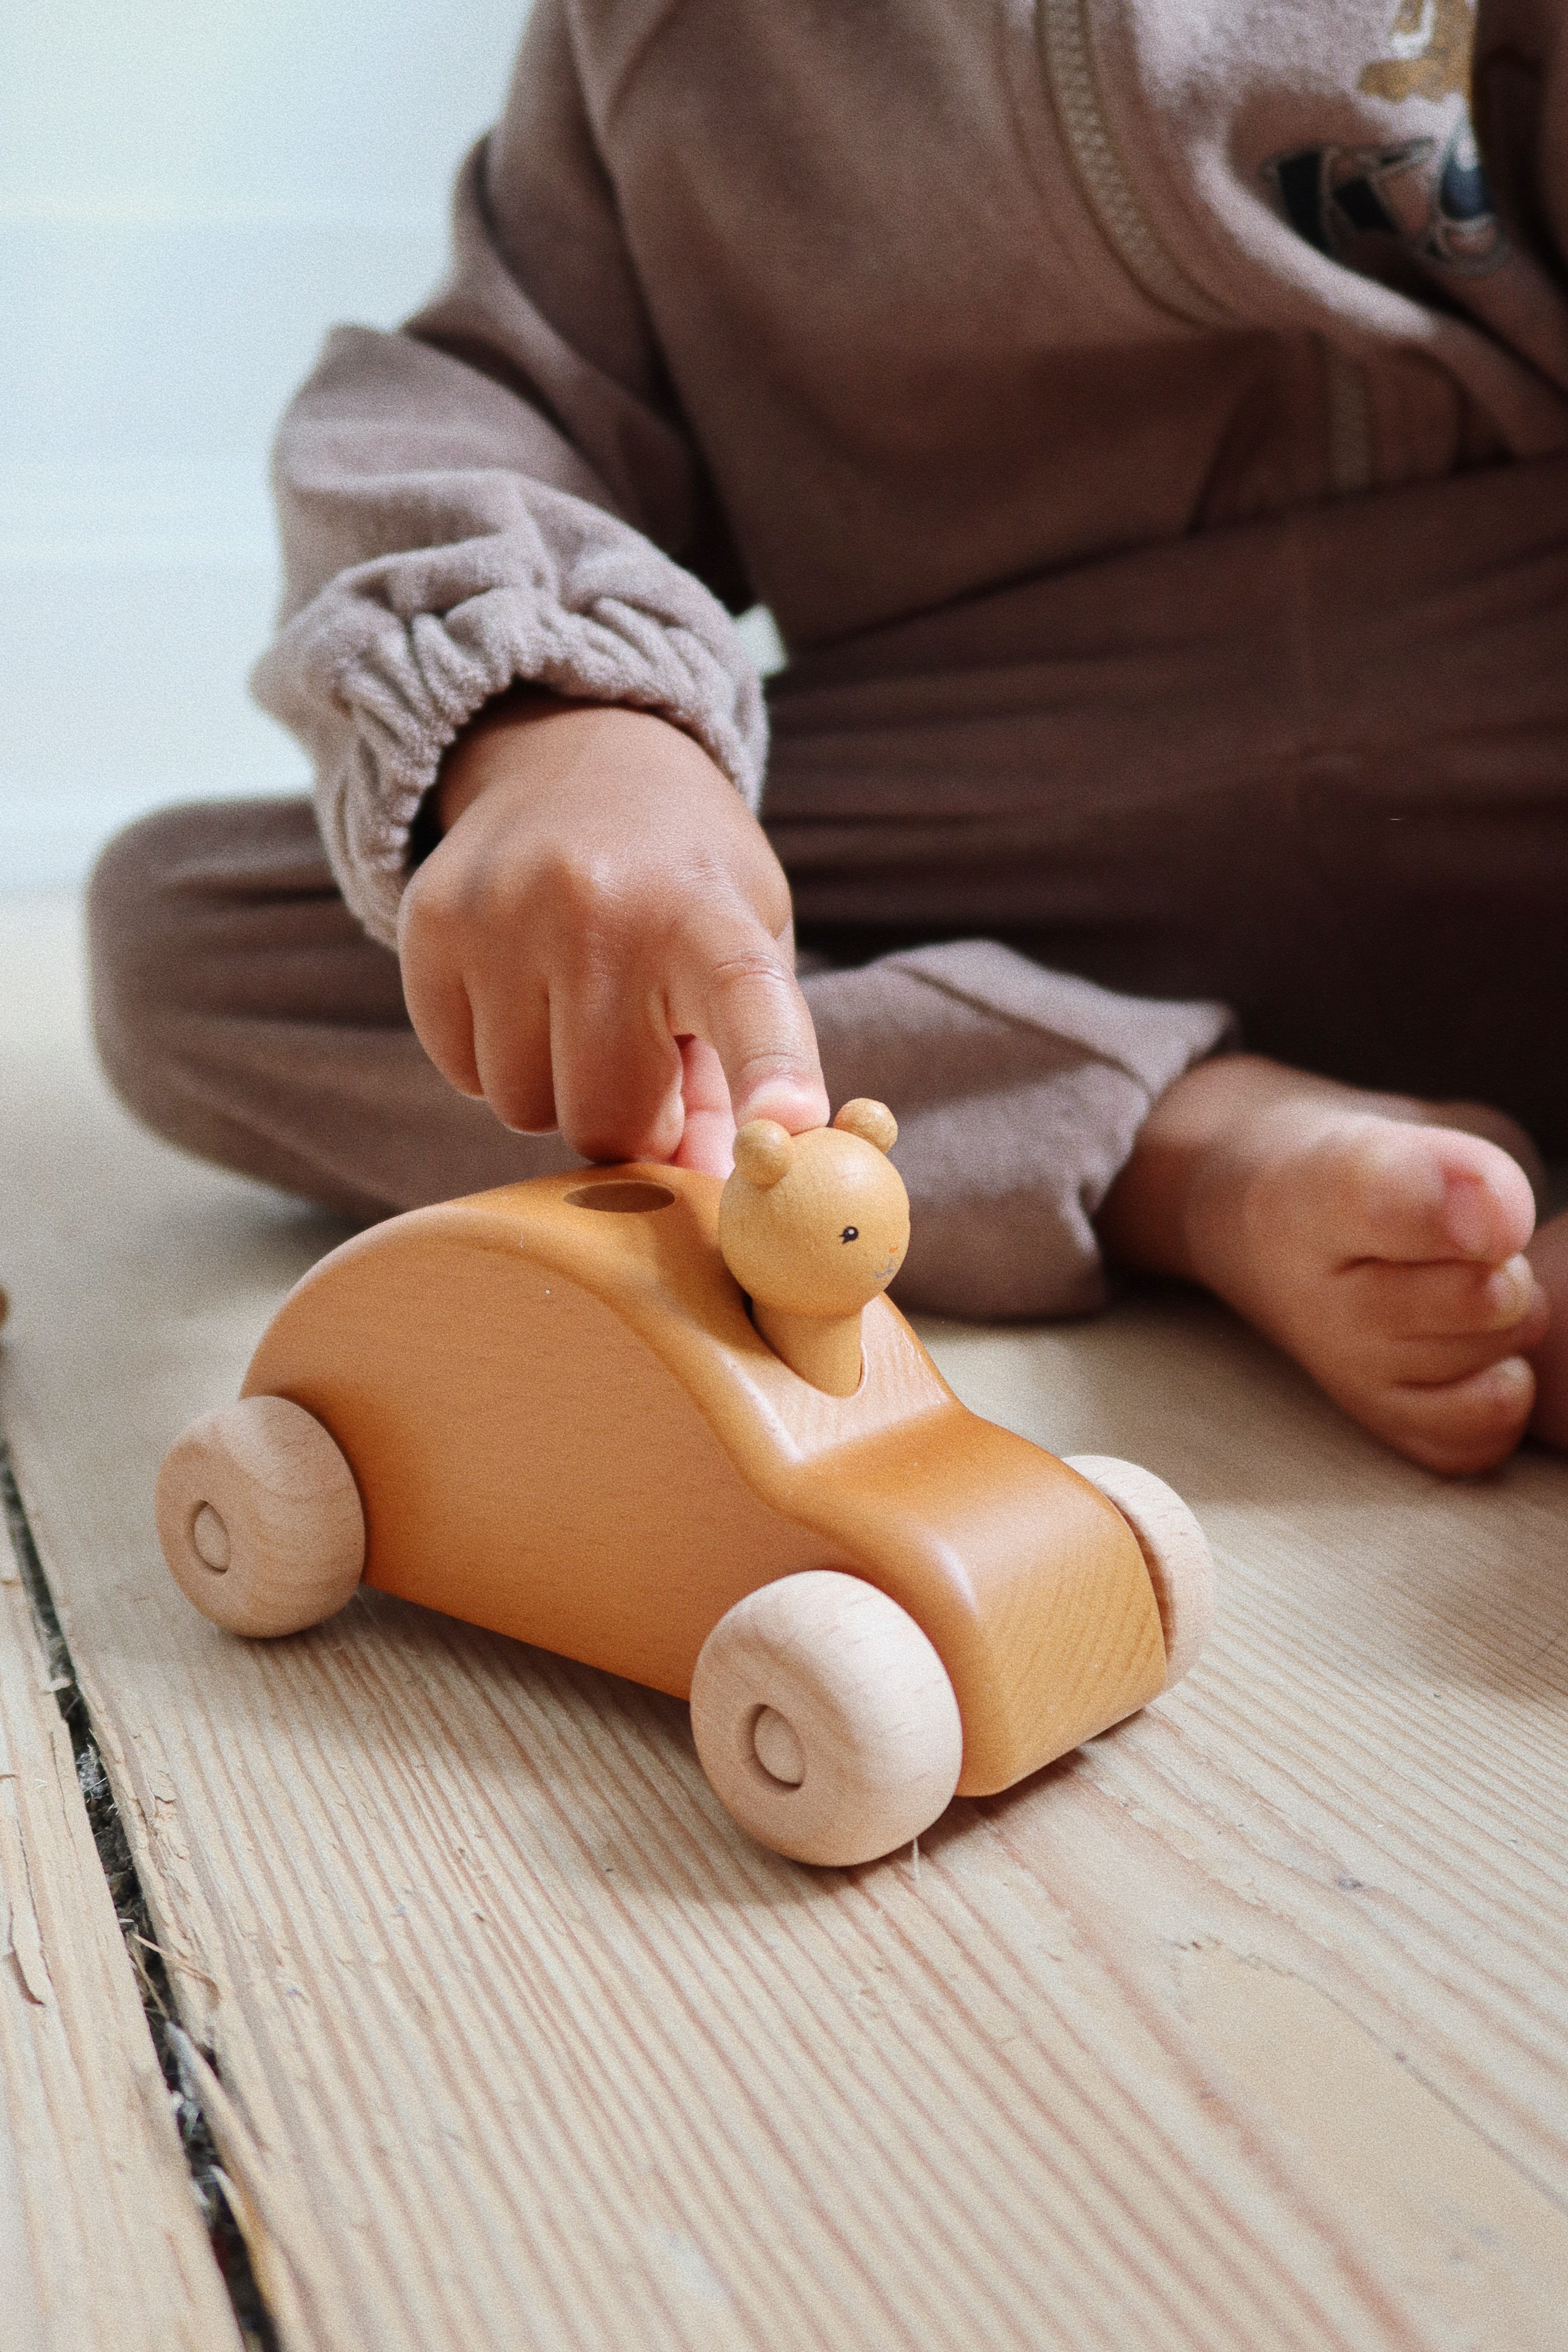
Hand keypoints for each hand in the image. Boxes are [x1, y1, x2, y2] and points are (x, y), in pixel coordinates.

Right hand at [397, 692, 827, 1174]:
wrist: (577, 753)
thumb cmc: (684, 884)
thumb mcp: (748, 949)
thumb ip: (743, 1076)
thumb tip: (715, 1185)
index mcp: (708, 913)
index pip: (750, 1003)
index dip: (772, 1075)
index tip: (790, 1129)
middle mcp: (600, 905)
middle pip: (604, 1114)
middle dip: (630, 1117)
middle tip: (646, 1056)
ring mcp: (503, 911)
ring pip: (521, 1107)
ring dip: (556, 1088)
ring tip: (581, 1009)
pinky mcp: (430, 923)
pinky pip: (462, 1071)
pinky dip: (495, 1058)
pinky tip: (525, 991)